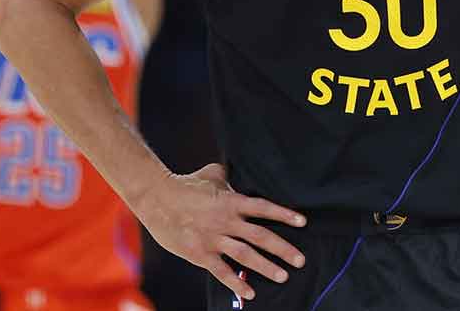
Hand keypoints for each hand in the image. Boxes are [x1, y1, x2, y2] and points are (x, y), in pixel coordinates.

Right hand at [134, 163, 307, 301]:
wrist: (157, 198)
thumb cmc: (185, 185)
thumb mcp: (211, 174)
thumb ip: (229, 175)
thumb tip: (240, 166)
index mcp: (231, 201)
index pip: (263, 208)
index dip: (284, 214)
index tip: (303, 222)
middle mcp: (226, 221)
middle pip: (260, 236)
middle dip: (283, 249)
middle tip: (300, 260)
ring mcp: (213, 238)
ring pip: (245, 255)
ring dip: (266, 267)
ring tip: (283, 276)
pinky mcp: (200, 253)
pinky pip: (221, 271)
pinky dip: (236, 283)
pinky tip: (249, 293)